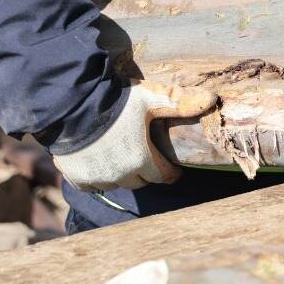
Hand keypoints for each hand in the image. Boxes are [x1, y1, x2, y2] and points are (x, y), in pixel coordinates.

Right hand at [52, 82, 216, 191]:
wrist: (70, 105)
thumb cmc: (116, 101)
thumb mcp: (152, 98)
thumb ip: (182, 102)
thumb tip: (213, 99)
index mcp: (142, 160)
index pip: (163, 177)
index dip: (170, 171)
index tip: (171, 167)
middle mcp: (120, 175)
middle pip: (140, 181)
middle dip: (146, 171)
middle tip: (146, 156)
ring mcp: (97, 179)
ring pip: (117, 183)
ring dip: (122, 174)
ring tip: (122, 156)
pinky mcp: (77, 178)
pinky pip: (93, 185)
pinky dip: (98, 177)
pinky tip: (99, 161)